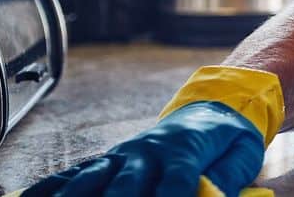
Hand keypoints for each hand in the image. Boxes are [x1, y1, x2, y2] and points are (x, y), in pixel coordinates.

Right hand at [24, 101, 263, 196]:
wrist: (213, 106)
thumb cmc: (229, 138)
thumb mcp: (243, 155)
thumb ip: (226, 179)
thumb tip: (209, 196)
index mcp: (186, 148)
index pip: (177, 179)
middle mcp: (148, 150)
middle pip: (127, 184)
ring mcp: (123, 154)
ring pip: (92, 180)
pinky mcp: (108, 159)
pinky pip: (75, 174)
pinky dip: (51, 188)